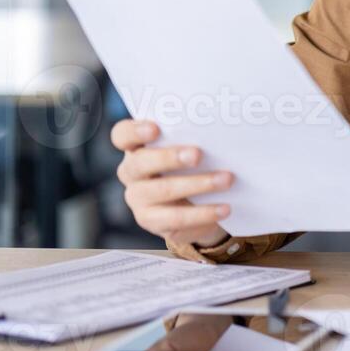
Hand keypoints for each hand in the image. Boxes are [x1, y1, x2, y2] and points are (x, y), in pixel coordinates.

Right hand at [110, 119, 232, 247]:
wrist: (194, 202)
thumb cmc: (190, 163)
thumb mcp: (189, 146)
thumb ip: (194, 137)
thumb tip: (223, 130)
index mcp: (136, 147)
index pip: (122, 135)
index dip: (134, 131)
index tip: (155, 128)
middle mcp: (131, 173)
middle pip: (140, 163)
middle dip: (170, 157)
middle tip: (198, 154)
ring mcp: (138, 199)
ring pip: (162, 191)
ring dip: (198, 184)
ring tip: (227, 179)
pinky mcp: (152, 222)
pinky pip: (177, 219)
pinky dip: (204, 213)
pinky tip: (224, 208)